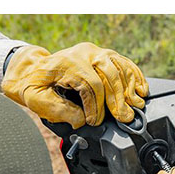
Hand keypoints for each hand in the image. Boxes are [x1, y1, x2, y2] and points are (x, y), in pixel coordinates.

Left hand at [1, 43, 148, 128]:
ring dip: (130, 88)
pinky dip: (135, 76)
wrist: (33, 68)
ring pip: (119, 67)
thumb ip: (58, 111)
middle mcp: (84, 53)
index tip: (96, 121)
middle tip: (124, 117)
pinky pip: (124, 63)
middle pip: (109, 74)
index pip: (90, 84)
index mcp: (67, 62)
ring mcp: (96, 52)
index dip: (96, 106)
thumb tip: (81, 119)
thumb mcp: (36, 99)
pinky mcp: (103, 55)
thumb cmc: (35, 84)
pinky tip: (141, 90)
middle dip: (118, 98)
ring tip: (135, 105)